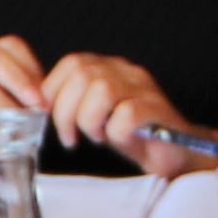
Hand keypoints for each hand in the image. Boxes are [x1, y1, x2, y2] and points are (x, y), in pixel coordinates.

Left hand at [38, 52, 204, 160]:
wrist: (178, 154)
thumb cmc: (134, 136)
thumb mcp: (96, 114)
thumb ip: (73, 102)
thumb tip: (39, 104)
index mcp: (111, 68)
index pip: (72, 63)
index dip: (53, 91)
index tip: (51, 119)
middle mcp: (127, 72)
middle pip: (81, 74)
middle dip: (65, 111)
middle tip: (70, 137)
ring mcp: (144, 90)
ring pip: (101, 90)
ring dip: (89, 121)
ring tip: (96, 138)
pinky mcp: (157, 112)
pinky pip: (125, 115)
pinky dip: (114, 132)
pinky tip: (117, 141)